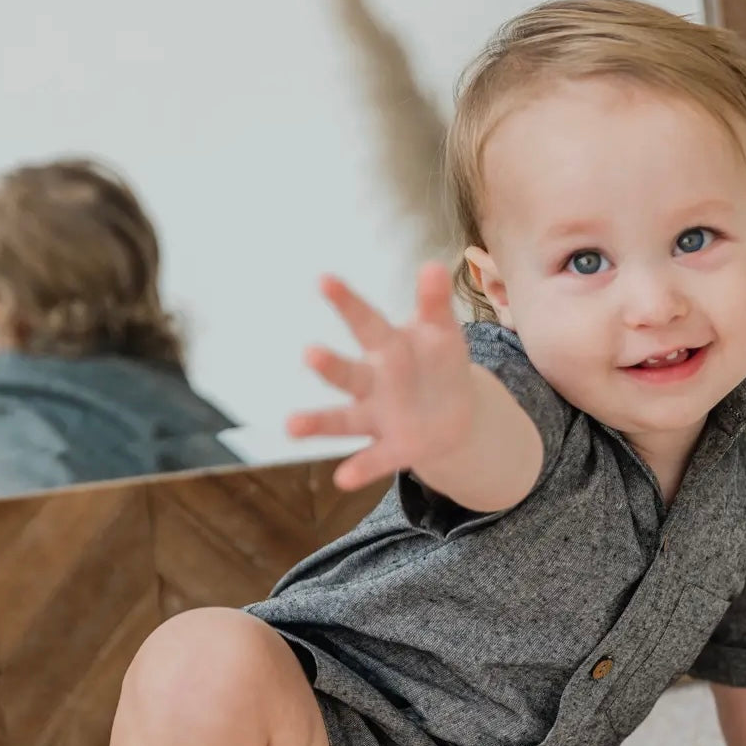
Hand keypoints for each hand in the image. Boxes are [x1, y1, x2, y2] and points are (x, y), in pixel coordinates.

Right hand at [288, 263, 474, 491]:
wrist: (454, 414)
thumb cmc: (439, 363)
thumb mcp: (442, 332)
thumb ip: (434, 303)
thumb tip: (435, 265)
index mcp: (386, 347)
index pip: (366, 323)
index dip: (347, 302)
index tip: (323, 278)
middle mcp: (372, 382)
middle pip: (348, 374)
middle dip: (330, 365)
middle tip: (308, 353)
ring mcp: (377, 417)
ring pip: (344, 420)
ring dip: (317, 424)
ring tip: (291, 427)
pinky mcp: (393, 448)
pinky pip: (374, 459)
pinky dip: (359, 469)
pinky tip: (343, 480)